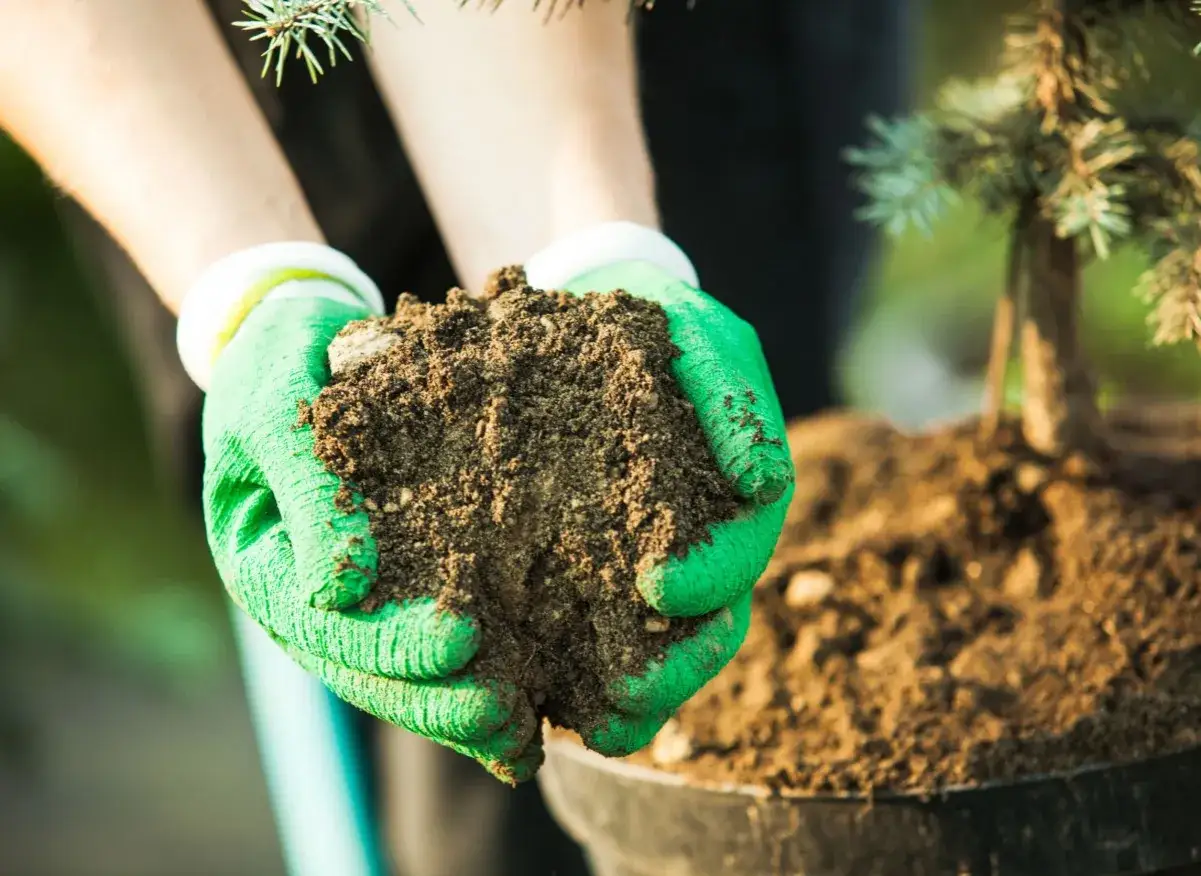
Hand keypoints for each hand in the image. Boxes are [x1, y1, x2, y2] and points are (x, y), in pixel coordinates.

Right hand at [196, 253, 539, 783]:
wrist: (301, 335)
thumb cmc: (281, 356)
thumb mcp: (276, 400)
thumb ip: (306, 484)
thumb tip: (340, 587)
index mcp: (262, 560)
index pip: (319, 624)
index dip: (388, 643)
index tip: (461, 642)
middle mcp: (305, 594)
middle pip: (364, 669)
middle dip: (433, 696)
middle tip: (503, 712)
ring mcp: (352, 596)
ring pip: (400, 672)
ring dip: (457, 705)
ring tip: (522, 726)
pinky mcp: (399, 580)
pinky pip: (432, 636)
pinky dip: (480, 670)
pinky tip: (531, 697)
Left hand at [555, 257, 793, 755]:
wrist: (586, 318)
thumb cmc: (654, 326)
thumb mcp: (702, 338)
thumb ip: (735, 398)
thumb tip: (761, 481)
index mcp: (732, 504)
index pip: (737, 555)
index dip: (710, 578)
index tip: (657, 584)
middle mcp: (695, 548)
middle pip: (704, 627)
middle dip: (673, 667)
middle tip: (625, 694)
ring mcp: (640, 567)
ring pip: (654, 650)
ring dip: (631, 693)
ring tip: (590, 720)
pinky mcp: (583, 574)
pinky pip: (588, 636)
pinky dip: (574, 672)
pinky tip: (538, 697)